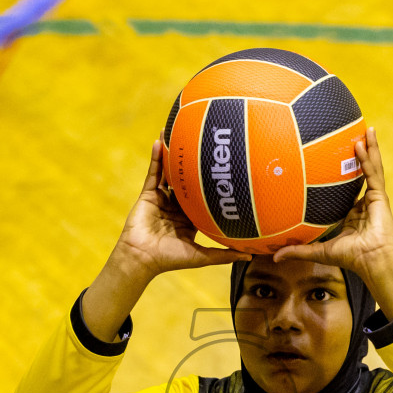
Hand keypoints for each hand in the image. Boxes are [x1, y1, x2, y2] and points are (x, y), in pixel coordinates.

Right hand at [112, 139, 250, 279]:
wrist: (142, 258)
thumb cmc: (170, 259)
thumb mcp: (202, 256)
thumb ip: (224, 255)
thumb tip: (250, 256)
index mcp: (190, 218)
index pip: (204, 196)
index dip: (213, 183)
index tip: (225, 168)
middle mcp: (177, 206)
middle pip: (188, 180)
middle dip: (195, 163)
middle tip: (207, 143)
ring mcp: (162, 198)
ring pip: (170, 172)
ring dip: (173, 154)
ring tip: (180, 132)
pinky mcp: (148, 194)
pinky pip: (153, 173)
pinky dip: (156, 158)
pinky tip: (159, 142)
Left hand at [270, 127, 392, 279]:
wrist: (371, 261)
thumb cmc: (350, 258)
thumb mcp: (319, 251)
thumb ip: (298, 250)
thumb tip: (274, 257)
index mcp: (353, 211)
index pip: (348, 187)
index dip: (344, 173)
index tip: (334, 159)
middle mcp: (364, 201)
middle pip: (362, 171)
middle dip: (360, 153)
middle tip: (353, 136)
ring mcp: (373, 197)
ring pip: (371, 167)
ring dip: (369, 148)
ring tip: (366, 130)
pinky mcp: (380, 196)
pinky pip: (372, 172)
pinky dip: (368, 157)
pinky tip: (362, 143)